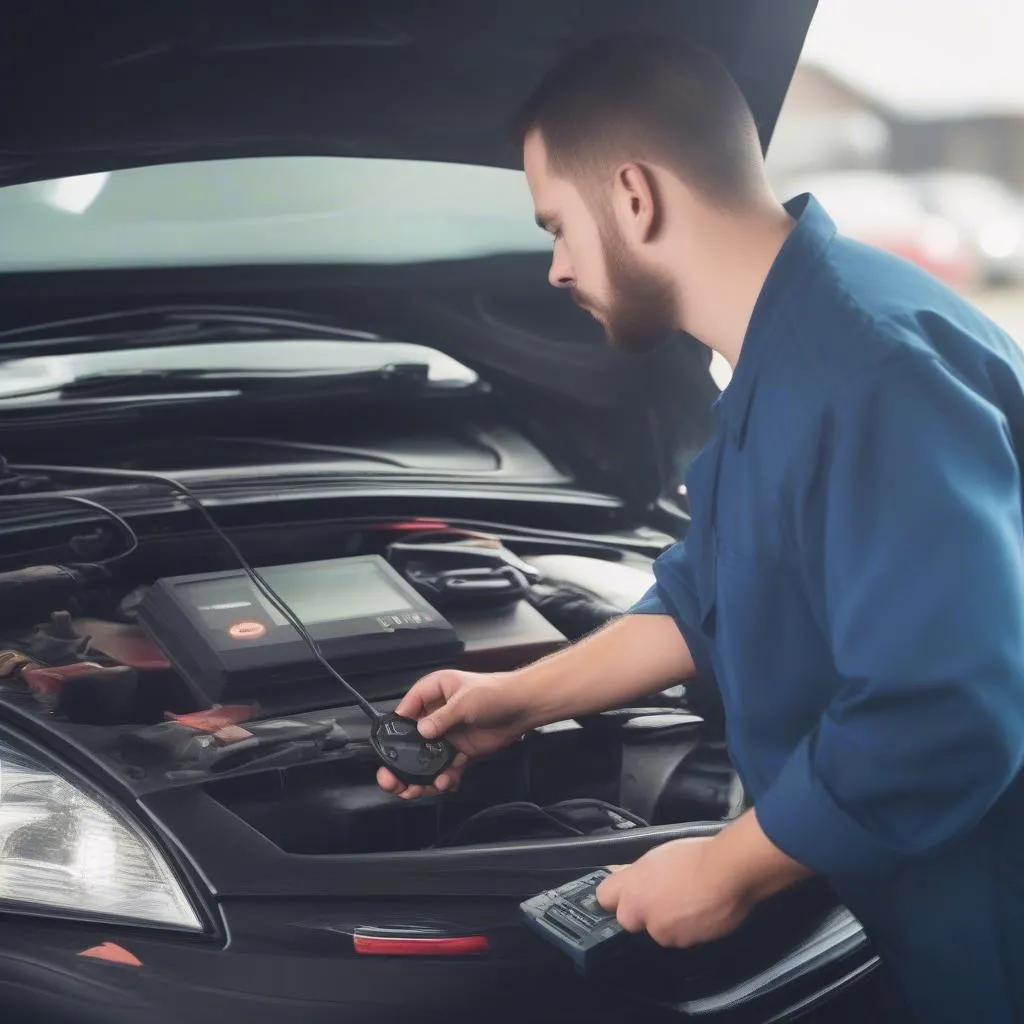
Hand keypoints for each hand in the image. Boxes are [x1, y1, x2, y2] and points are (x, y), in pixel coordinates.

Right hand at [376, 669, 531, 798]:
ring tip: (416, 790)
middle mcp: (437, 713)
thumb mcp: (465, 701)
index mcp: (433, 692)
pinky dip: (443, 777)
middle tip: (393, 780)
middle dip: (402, 762)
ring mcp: (448, 733)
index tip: (388, 748)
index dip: (396, 729)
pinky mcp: (460, 749)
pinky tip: (445, 782)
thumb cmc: (495, 692)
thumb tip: (422, 731)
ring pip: (426, 758)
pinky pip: (446, 767)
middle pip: (412, 739)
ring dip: (421, 776)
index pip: (406, 710)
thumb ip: (441, 718)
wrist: (523, 707)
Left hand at [596, 837, 754, 948]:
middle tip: (662, 897)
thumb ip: (637, 872)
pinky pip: (680, 938)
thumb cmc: (697, 855)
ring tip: (688, 901)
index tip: (626, 892)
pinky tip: (700, 912)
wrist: (729, 872)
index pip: (604, 897)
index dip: (617, 895)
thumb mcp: (658, 854)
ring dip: (668, 922)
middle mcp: (642, 912)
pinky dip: (688, 929)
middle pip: (629, 919)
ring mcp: (663, 931)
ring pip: (658, 931)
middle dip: (642, 912)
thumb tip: (621, 873)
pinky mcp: (684, 944)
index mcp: (632, 886)